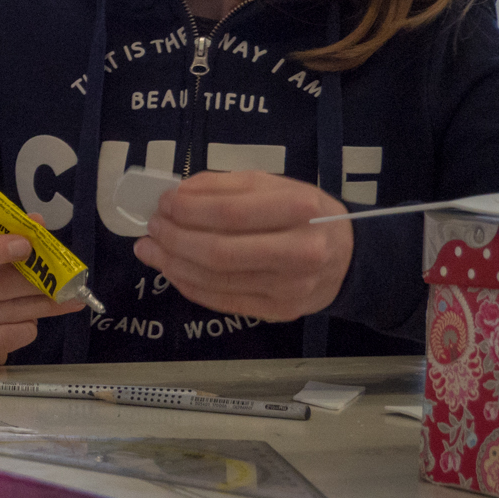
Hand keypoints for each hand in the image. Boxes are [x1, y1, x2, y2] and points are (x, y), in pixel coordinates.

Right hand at [0, 234, 83, 368]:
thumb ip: (6, 238)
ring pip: (6, 311)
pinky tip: (32, 322)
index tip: (26, 246)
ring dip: (41, 304)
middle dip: (33, 281)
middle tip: (64, 278)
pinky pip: (8, 336)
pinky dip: (27, 328)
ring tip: (65, 299)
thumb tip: (36, 222)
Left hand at [133, 171, 352, 320]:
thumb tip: (176, 194)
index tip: (164, 202)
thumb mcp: (274, 185)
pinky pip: (221, 301)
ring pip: (215, 280)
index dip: (188, 209)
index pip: (230, 213)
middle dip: (174, 238)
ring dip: (172, 263)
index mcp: (300, 210)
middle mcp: (299, 253)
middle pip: (219, 252)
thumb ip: (224, 185)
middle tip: (152, 226)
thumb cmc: (305, 214)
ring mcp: (289, 289)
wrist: (348, 258)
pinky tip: (172, 268)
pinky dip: (188, 284)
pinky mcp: (278, 312)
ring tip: (150, 248)